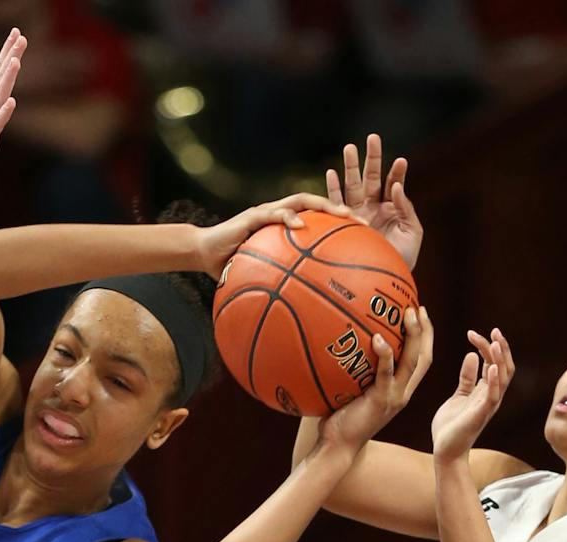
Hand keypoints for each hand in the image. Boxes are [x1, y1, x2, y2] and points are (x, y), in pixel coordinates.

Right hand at [195, 192, 360, 279]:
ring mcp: (266, 212)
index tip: (363, 237)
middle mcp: (279, 215)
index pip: (318, 218)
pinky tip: (301, 225)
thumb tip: (302, 317)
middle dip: (342, 210)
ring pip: (301, 200)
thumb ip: (280, 286)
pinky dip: (289, 217)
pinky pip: (274, 214)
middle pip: (317, 204)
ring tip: (342, 213)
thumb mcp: (260, 279)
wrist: (202, 253)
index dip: (340, 224)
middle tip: (364, 222)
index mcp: (285, 227)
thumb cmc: (230, 267)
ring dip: (324, 205)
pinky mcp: (251, 216)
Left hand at [318, 306, 433, 451]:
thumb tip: (336, 343)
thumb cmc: (340, 418)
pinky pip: (385, 374)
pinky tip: (378, 338)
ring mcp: (394, 397)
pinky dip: (384, 355)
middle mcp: (403, 393)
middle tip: (419, 307)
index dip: (425, 337)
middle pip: (424, 357)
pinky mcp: (381, 401)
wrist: (338, 446)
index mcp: (399, 390)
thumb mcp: (352, 391)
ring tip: (409, 313)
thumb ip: (354, 371)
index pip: (421, 360)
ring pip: (413, 362)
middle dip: (425, 331)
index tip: (420, 314)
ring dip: (413, 336)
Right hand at [327, 134, 422, 270]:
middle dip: (372, 158)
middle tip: (372, 137)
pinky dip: (333, 189)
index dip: (397, 172)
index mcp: (391, 208)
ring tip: (349, 147)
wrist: (384, 279)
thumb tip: (395, 187)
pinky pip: (336, 204)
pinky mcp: (344, 224)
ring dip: (351, 167)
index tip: (400, 161)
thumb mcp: (412, 233)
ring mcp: (357, 214)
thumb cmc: (402, 258)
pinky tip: (331, 173)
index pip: (394, 183)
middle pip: (372, 177)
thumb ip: (406, 209)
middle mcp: (373, 207)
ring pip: (353, 185)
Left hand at [431, 328, 515, 460]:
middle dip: (501, 347)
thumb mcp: (458, 395)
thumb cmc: (451, 426)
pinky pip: (494, 396)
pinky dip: (495, 381)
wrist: (445, 451)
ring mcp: (488, 405)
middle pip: (505, 366)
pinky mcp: (481, 414)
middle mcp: (491, 396)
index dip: (488, 346)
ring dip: (500, 359)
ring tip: (494, 342)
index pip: (494, 363)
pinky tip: (492, 366)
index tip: (474, 333)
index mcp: (486, 390)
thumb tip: (472, 354)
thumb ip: (467, 377)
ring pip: (504, 378)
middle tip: (494, 330)